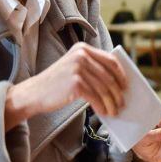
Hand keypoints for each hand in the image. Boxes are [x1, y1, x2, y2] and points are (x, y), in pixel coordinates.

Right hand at [5, 42, 126, 128]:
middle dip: (118, 93)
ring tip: (114, 111)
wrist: (35, 92)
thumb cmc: (57, 83)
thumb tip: (118, 81)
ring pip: (104, 89)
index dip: (121, 75)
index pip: (110, 60)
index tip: (125, 86)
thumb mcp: (74, 67)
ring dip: (111, 102)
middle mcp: (81, 55)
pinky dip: (102, 106)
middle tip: (122, 103)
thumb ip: (92, 67)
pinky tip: (104, 112)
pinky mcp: (75, 83)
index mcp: (83, 49)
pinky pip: (95, 97)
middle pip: (109, 76)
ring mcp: (78, 68)